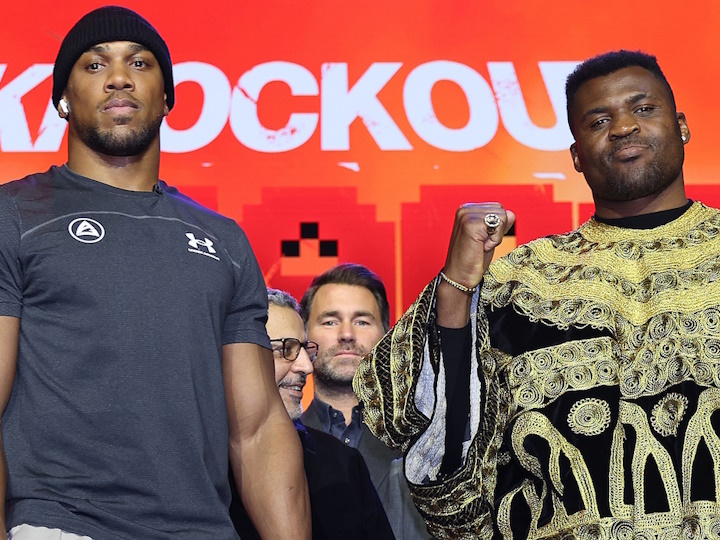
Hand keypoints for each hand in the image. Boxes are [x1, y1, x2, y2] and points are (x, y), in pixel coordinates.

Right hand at [437, 203, 514, 326]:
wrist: (459, 277)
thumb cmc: (472, 260)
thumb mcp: (488, 238)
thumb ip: (498, 224)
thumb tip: (511, 213)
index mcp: (467, 210)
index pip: (497, 208)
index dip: (496, 227)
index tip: (482, 240)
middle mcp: (465, 210)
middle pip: (501, 211)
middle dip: (498, 230)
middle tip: (482, 244)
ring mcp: (466, 216)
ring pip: (502, 217)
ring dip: (497, 236)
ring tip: (481, 246)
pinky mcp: (470, 225)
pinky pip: (498, 226)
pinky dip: (495, 240)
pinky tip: (481, 248)